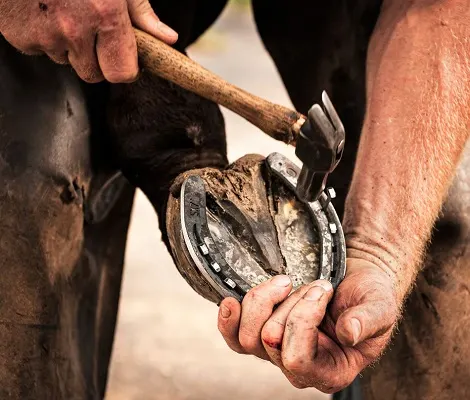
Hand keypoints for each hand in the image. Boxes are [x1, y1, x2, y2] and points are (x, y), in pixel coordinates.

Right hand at [0, 0, 177, 82]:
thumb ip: (141, 12)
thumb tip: (167, 38)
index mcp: (104, 15)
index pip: (121, 73)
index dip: (124, 68)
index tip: (124, 59)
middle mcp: (74, 30)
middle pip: (93, 74)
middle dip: (96, 59)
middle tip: (91, 28)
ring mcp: (44, 35)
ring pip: (65, 61)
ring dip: (68, 44)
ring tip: (63, 10)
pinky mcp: (19, 36)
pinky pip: (38, 49)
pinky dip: (42, 36)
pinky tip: (43, 10)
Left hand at [217, 259, 399, 392]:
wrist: (352, 281)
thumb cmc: (368, 297)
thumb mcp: (380, 307)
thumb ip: (368, 321)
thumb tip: (348, 333)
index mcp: (331, 371)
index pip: (297, 359)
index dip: (303, 319)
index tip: (323, 289)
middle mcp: (300, 367)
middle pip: (270, 340)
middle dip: (291, 302)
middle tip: (315, 285)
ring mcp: (277, 351)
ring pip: (248, 336)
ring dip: (266, 300)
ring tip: (288, 283)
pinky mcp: (263, 332)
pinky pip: (234, 336)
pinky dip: (230, 318)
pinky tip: (231, 302)